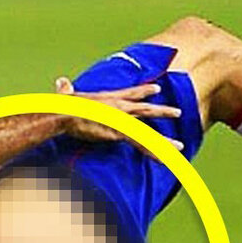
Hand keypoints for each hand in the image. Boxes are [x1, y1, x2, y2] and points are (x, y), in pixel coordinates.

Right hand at [54, 77, 184, 150]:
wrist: (66, 113)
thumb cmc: (64, 107)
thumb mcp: (67, 97)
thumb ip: (66, 90)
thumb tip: (61, 82)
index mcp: (109, 98)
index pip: (131, 93)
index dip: (144, 91)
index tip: (157, 88)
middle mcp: (120, 107)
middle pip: (146, 109)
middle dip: (162, 111)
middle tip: (178, 112)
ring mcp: (122, 120)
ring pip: (149, 132)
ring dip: (164, 141)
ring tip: (180, 147)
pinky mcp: (120, 132)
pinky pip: (141, 145)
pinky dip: (154, 153)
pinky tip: (165, 160)